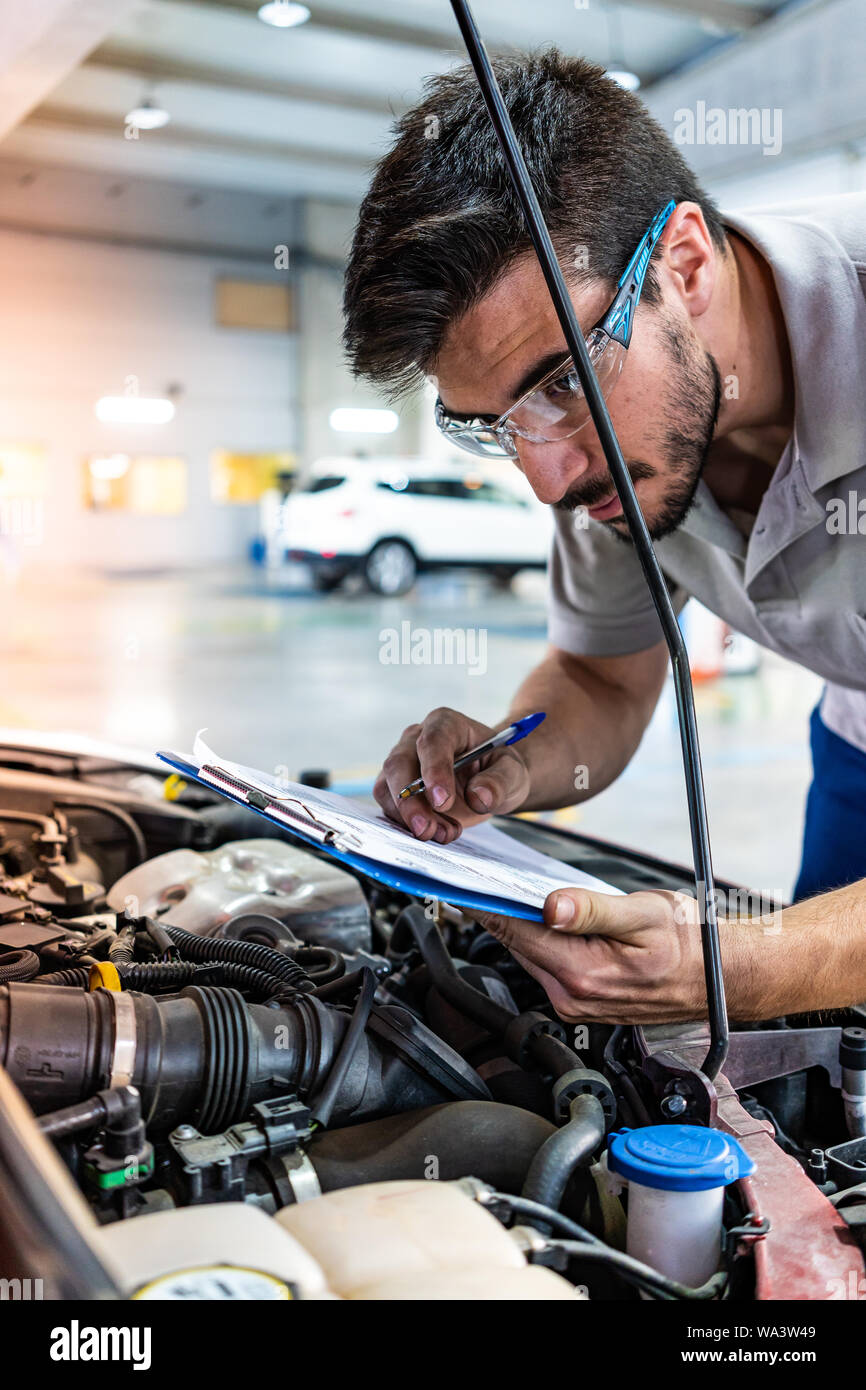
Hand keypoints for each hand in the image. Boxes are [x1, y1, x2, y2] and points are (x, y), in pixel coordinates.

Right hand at [374, 707, 531, 842]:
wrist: (490, 781)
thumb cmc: (499, 769)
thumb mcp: (513, 773)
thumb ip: (499, 782)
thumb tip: (478, 796)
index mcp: (446, 724)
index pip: (432, 742)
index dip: (434, 771)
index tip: (442, 801)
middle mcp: (416, 739)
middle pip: (398, 764)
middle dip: (410, 802)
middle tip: (426, 829)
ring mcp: (402, 763)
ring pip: (388, 788)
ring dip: (409, 818)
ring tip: (443, 834)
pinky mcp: (395, 788)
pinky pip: (390, 807)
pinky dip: (407, 825)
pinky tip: (436, 832)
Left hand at [473, 886, 709, 1024]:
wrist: (721, 979)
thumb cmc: (691, 946)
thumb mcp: (645, 915)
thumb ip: (594, 910)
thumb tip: (551, 906)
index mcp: (582, 974)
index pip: (514, 932)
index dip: (484, 902)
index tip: (459, 879)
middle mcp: (572, 997)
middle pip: (516, 944)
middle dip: (497, 908)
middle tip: (477, 872)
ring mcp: (575, 1002)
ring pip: (530, 954)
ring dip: (518, 924)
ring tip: (504, 887)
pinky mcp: (581, 1000)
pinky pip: (547, 963)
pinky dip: (539, 939)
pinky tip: (541, 916)